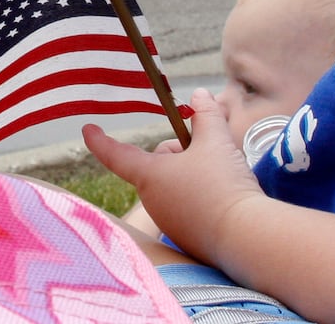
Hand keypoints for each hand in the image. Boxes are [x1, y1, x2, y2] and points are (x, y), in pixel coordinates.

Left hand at [84, 89, 263, 264]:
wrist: (246, 236)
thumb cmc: (222, 184)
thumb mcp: (216, 140)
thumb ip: (206, 114)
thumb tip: (200, 95)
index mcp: (149, 176)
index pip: (116, 155)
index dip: (100, 140)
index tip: (87, 130)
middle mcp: (152, 202)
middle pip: (158, 165)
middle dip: (181, 154)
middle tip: (209, 153)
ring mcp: (168, 223)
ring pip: (175, 185)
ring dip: (193, 176)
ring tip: (222, 178)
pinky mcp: (187, 239)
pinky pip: (188, 208)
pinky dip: (202, 199)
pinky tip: (224, 200)